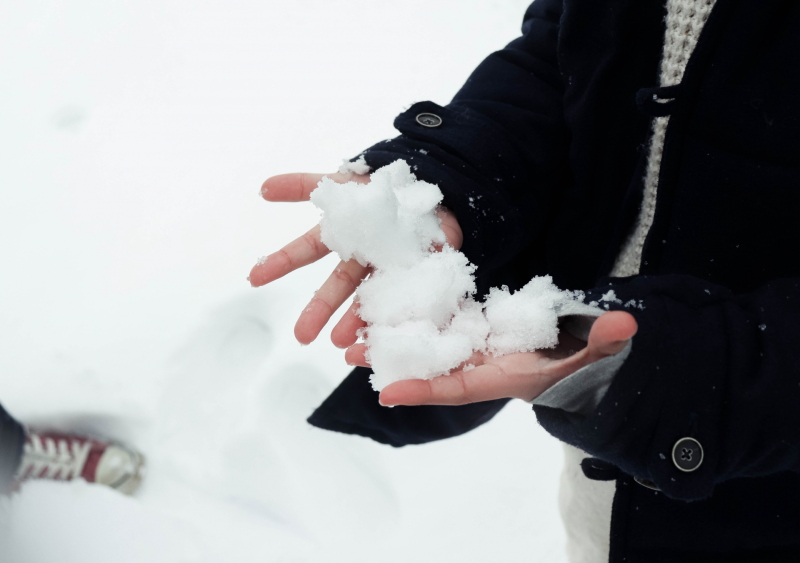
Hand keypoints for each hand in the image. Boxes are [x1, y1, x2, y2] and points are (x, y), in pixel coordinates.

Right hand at [249, 171, 463, 346]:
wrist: (435, 190)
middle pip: (338, 284)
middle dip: (318, 310)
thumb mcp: (344, 180)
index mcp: (344, 232)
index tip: (253, 280)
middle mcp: (364, 255)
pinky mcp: (418, 272)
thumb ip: (305, 185)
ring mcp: (391, 266)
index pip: (307, 249)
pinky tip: (376, 340)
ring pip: (371, 297)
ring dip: (354, 321)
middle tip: (301, 336)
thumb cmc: (384, 187)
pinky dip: (395, 316)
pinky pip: (407, 297)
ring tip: (340, 343)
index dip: (281, 262)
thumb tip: (263, 187)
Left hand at [345, 310, 637, 405]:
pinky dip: (416, 320)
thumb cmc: (585, 359)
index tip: (387, 393)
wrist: (582, 355)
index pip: (461, 387)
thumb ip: (607, 339)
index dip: (426, 390)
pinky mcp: (478, 329)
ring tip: (353, 338)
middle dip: (395, 365)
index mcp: (506, 376)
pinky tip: (388, 309)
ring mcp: (478, 348)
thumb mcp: (598, 351)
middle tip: (351, 357)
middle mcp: (484, 365)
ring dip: (395, 343)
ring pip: (431, 346)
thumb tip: (626, 324)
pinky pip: (443, 325)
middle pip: (432, 368)